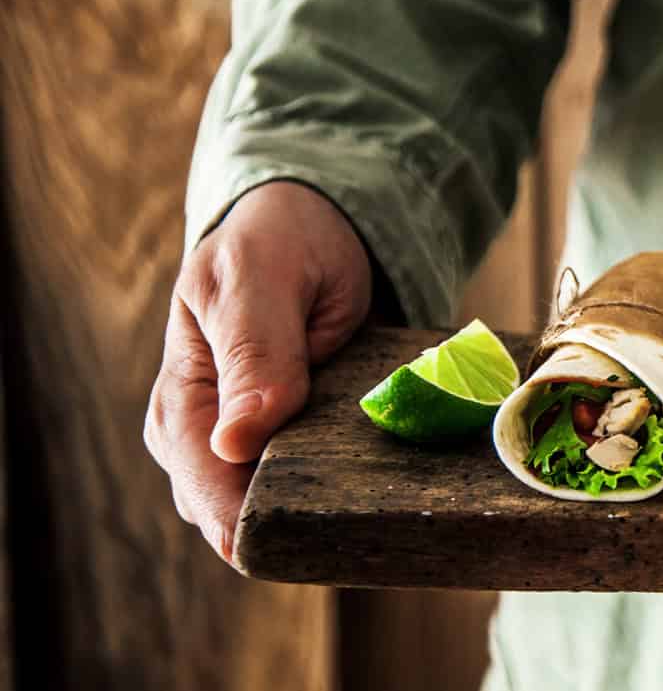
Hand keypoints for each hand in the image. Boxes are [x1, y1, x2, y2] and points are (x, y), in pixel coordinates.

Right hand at [143, 180, 372, 563]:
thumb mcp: (261, 277)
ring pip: (285, 511)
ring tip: (381, 503)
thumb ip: (253, 353)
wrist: (311, 227)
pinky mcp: (300, 445)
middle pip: (245, 518)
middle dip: (300, 525)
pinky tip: (384, 485)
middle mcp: (207, 441)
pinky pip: (321, 486)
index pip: (208, 492)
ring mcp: (254, 448)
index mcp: (180, 407)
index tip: (315, 532)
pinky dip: (350, 488)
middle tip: (368, 520)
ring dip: (329, 511)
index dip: (255, 523)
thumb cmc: (277, 244)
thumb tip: (234, 444)